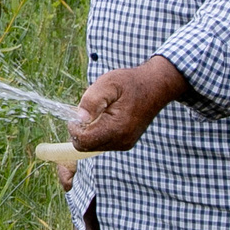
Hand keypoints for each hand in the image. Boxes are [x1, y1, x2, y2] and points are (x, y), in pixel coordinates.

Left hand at [69, 57, 186, 152]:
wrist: (155, 86)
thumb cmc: (130, 83)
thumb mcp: (108, 83)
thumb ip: (92, 100)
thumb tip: (80, 118)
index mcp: (116, 129)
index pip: (83, 141)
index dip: (74, 128)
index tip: (76, 113)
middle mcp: (122, 141)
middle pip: (87, 146)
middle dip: (81, 130)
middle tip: (87, 111)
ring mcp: (125, 143)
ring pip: (95, 145)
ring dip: (90, 131)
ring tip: (99, 111)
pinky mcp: (126, 142)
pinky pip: (104, 142)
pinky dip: (99, 132)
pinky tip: (105, 116)